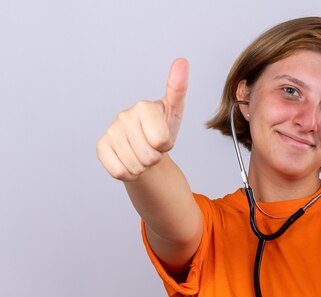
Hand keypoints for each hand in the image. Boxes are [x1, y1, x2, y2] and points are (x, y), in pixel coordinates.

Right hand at [96, 58, 188, 180]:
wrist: (144, 149)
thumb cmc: (162, 130)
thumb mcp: (174, 112)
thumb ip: (178, 90)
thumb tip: (182, 60)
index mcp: (144, 107)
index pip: (162, 142)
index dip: (166, 146)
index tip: (163, 138)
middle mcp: (124, 116)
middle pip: (149, 156)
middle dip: (155, 158)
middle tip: (152, 148)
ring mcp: (111, 131)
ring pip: (135, 166)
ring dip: (143, 166)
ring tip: (142, 153)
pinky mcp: (101, 147)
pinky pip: (119, 171)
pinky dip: (129, 173)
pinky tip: (129, 160)